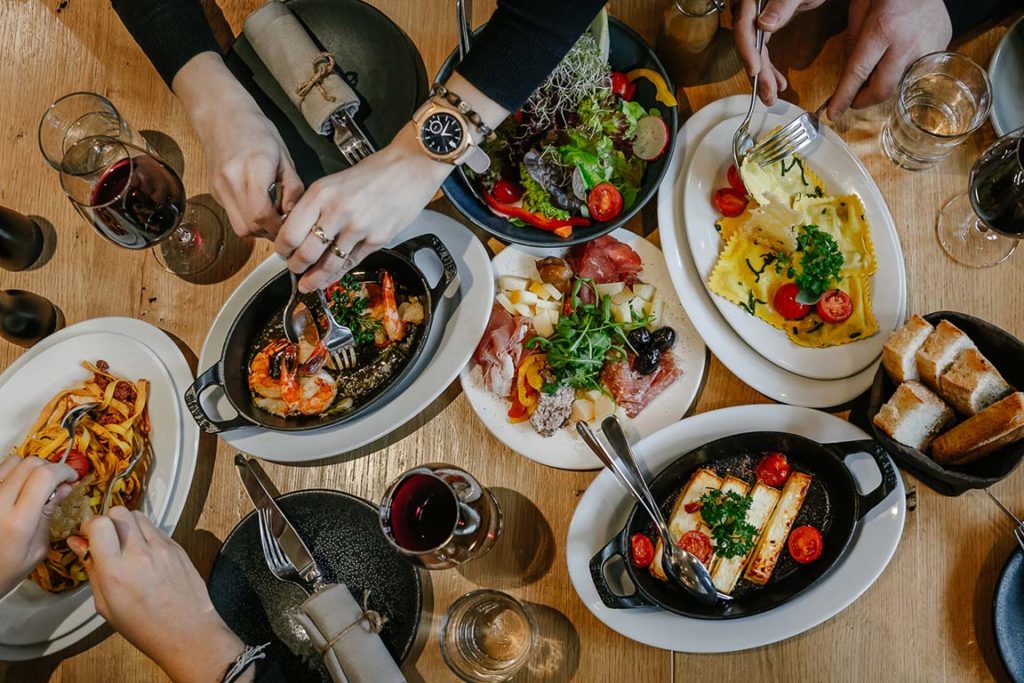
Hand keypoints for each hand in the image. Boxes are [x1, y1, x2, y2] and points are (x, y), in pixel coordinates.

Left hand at [0, 454, 75, 596]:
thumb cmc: (8, 569)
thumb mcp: (37, 549)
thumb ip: (48, 514)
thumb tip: (65, 486)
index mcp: (18, 522)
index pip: (44, 476)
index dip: (64, 471)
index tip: (72, 478)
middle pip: (31, 463)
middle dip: (51, 468)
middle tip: (57, 482)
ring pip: (14, 460)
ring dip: (31, 467)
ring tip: (36, 484)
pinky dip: (13, 471)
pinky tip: (17, 487)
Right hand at [68, 508, 247, 682]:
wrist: (186, 631)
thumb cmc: (144, 626)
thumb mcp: (106, 604)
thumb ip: (91, 569)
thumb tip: (77, 543)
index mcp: (116, 571)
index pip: (100, 524)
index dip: (90, 526)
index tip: (87, 535)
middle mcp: (140, 554)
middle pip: (119, 511)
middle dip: (108, 520)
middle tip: (105, 537)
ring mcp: (162, 548)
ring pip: (138, 515)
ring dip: (127, 524)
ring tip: (124, 545)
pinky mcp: (177, 547)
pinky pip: (155, 528)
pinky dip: (144, 534)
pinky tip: (143, 553)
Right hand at [174, 53, 303, 239]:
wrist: (221, 115)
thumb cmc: (258, 131)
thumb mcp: (285, 157)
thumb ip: (292, 188)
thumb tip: (295, 216)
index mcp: (253, 168)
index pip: (263, 214)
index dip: (279, 227)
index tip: (291, 226)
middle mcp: (231, 180)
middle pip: (250, 226)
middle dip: (270, 231)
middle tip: (284, 224)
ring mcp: (219, 187)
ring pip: (239, 227)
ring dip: (258, 228)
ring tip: (272, 217)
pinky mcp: (214, 191)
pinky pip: (232, 215)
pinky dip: (248, 218)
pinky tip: (258, 206)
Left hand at [275, 124, 452, 291]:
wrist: (409, 168)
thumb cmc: (374, 173)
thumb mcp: (334, 182)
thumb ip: (315, 205)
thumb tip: (299, 231)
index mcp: (320, 194)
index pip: (290, 232)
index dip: (283, 249)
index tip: (283, 253)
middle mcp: (336, 211)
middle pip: (306, 253)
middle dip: (296, 267)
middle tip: (295, 270)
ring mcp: (358, 228)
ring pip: (328, 264)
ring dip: (315, 278)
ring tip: (309, 284)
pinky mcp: (377, 240)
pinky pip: (351, 263)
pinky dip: (338, 273)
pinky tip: (331, 277)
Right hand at [733, 0, 822, 103]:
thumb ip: (782, 4)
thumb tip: (764, 24)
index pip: (743, 26)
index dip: (747, 50)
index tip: (755, 71)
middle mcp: (748, 8)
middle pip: (747, 44)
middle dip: (758, 72)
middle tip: (768, 94)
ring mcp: (754, 18)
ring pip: (753, 50)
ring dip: (763, 76)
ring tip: (772, 95)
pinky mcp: (762, 25)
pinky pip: (761, 49)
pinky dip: (769, 67)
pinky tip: (778, 82)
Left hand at [829, 0, 950, 117]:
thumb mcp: (859, 9)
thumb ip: (851, 43)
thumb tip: (847, 75)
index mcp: (882, 30)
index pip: (857, 74)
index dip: (843, 97)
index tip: (833, 113)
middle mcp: (907, 42)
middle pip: (883, 90)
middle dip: (864, 101)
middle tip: (853, 99)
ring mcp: (928, 46)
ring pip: (901, 83)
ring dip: (884, 82)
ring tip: (878, 67)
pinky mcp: (942, 45)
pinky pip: (918, 69)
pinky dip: (904, 68)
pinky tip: (900, 52)